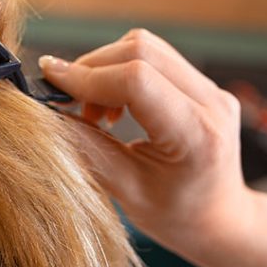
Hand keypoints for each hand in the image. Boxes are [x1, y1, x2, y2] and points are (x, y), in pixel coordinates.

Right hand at [39, 29, 264, 264]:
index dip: (86, 76)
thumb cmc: (177, 216)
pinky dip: (122, 71)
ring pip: (146, 46)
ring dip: (106, 67)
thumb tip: (47, 114)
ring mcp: (212, 89)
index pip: (137, 81)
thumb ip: (87, 148)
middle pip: (141, 51)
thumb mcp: (126, 191)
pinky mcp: (202, 85)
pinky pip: (156, 58)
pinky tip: (113, 105)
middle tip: (65, 100)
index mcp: (197, 136)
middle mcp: (212, 103)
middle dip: (91, 67)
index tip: (51, 82)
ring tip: (92, 110)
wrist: (220, 220)